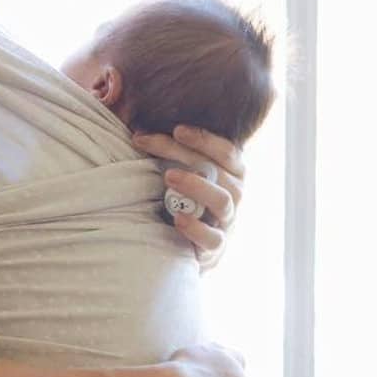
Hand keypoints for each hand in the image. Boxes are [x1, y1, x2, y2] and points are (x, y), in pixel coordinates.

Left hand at [131, 125, 246, 269]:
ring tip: (168, 176)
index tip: (177, 129)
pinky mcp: (216, 247)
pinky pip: (213, 239)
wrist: (187, 245)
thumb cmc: (183, 199)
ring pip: (223, 201)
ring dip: (195, 185)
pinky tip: (177, 218)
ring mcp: (228, 222)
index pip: (227, 151)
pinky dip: (196, 228)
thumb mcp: (183, 173)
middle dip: (183, 154)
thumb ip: (173, 154)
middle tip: (151, 145)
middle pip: (217, 170)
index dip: (204, 138)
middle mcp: (235, 194)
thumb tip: (141, 131)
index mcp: (232, 173)